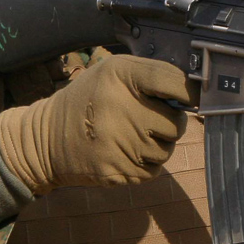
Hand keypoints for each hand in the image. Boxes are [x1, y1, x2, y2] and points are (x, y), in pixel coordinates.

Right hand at [0, 55, 190, 193]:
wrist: (45, 140)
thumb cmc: (90, 100)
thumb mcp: (112, 73)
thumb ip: (153, 75)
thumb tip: (197, 90)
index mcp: (119, 76)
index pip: (173, 82)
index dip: (189, 93)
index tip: (191, 98)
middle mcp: (118, 107)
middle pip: (176, 123)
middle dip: (169, 122)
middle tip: (148, 118)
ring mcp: (117, 142)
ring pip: (167, 149)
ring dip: (158, 145)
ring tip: (131, 135)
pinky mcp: (116, 170)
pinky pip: (154, 170)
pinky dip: (146, 163)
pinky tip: (124, 152)